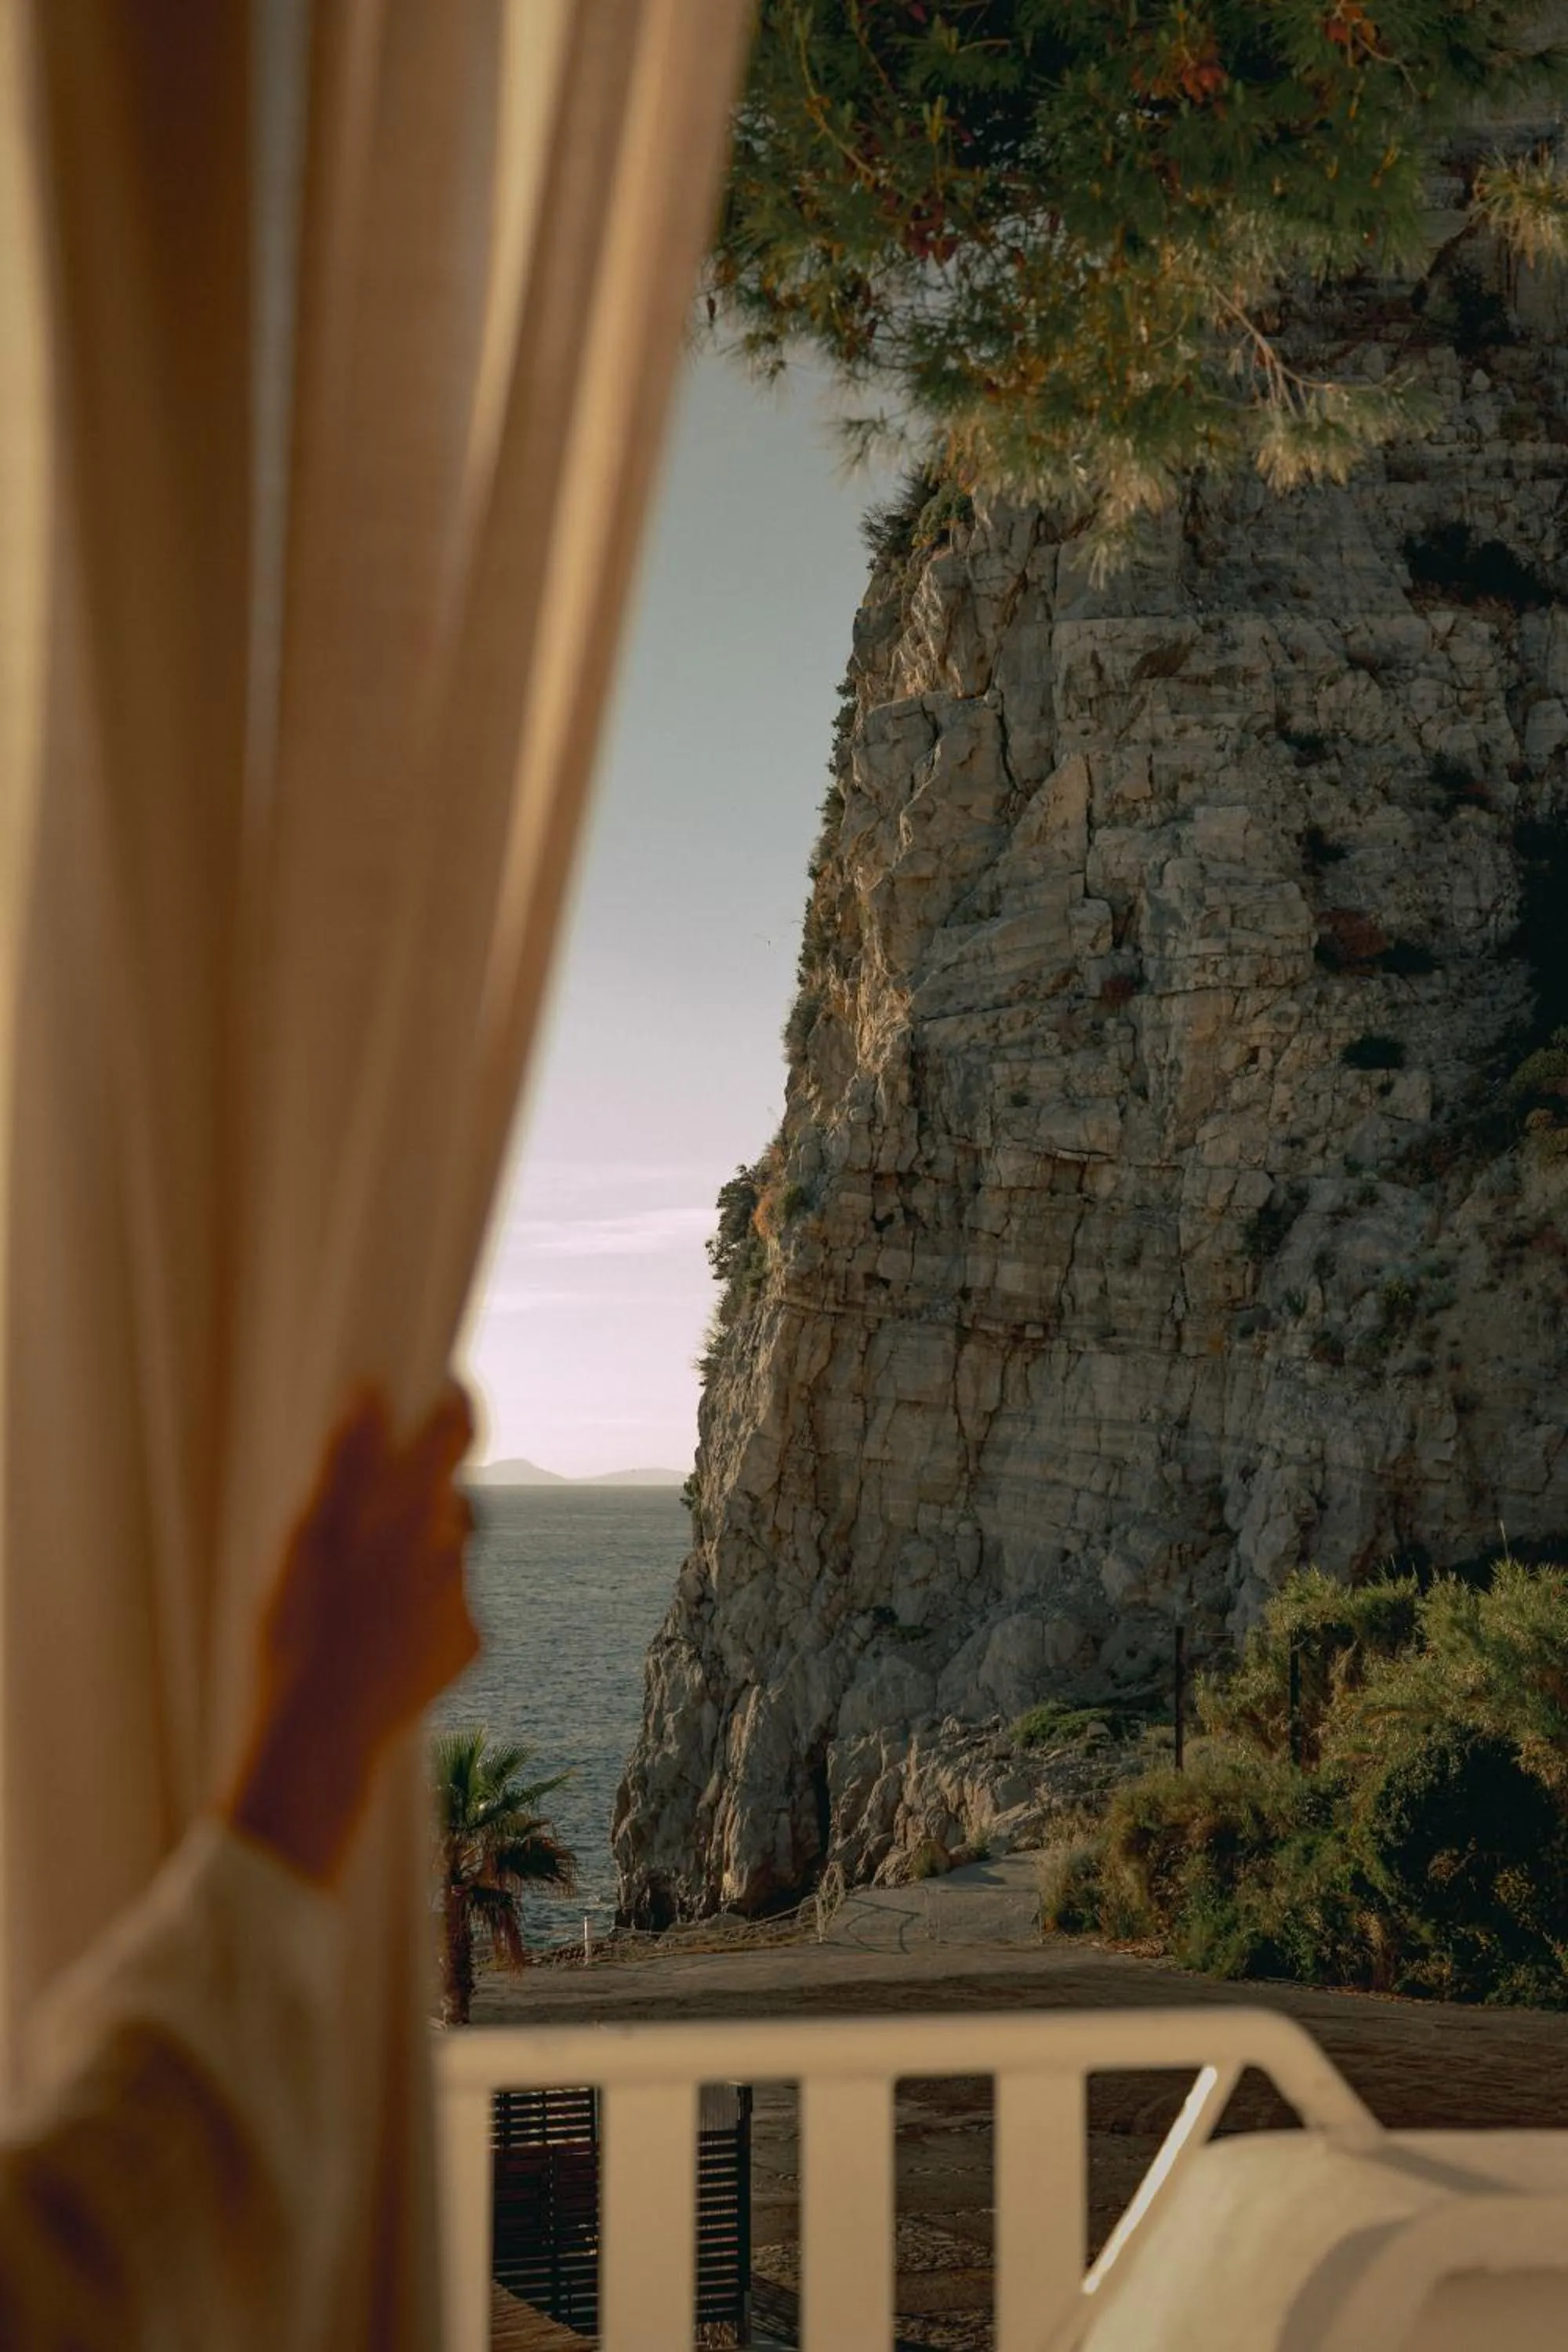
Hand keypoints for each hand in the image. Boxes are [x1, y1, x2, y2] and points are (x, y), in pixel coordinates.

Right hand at [222, 1381, 480, 1884]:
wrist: (323, 1735)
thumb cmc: (300, 1630)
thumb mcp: (305, 1539)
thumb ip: (345, 1464)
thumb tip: (370, 1394)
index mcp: (408, 1511)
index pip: (458, 1432)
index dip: (458, 1403)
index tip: (448, 1388)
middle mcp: (450, 1547)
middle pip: (445, 1500)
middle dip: (415, 1501)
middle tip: (364, 1527)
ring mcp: (464, 1598)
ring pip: (444, 1557)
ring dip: (413, 1563)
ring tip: (356, 1602)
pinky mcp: (470, 1644)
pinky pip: (450, 1610)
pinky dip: (421, 1613)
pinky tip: (378, 1638)